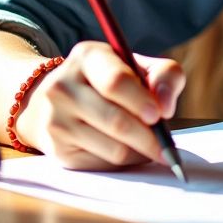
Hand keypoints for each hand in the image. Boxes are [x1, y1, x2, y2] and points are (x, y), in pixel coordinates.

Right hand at [13, 41, 185, 169]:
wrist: (62, 100)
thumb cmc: (113, 80)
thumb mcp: (140, 65)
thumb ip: (165, 75)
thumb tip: (166, 107)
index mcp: (87, 56)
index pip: (115, 81)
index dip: (140, 100)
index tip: (160, 114)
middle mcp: (63, 87)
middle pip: (115, 120)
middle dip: (148, 136)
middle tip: (166, 145)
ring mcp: (56, 120)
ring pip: (113, 148)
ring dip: (140, 152)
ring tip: (152, 145)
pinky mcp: (58, 150)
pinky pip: (103, 165)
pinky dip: (125, 162)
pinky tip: (131, 151)